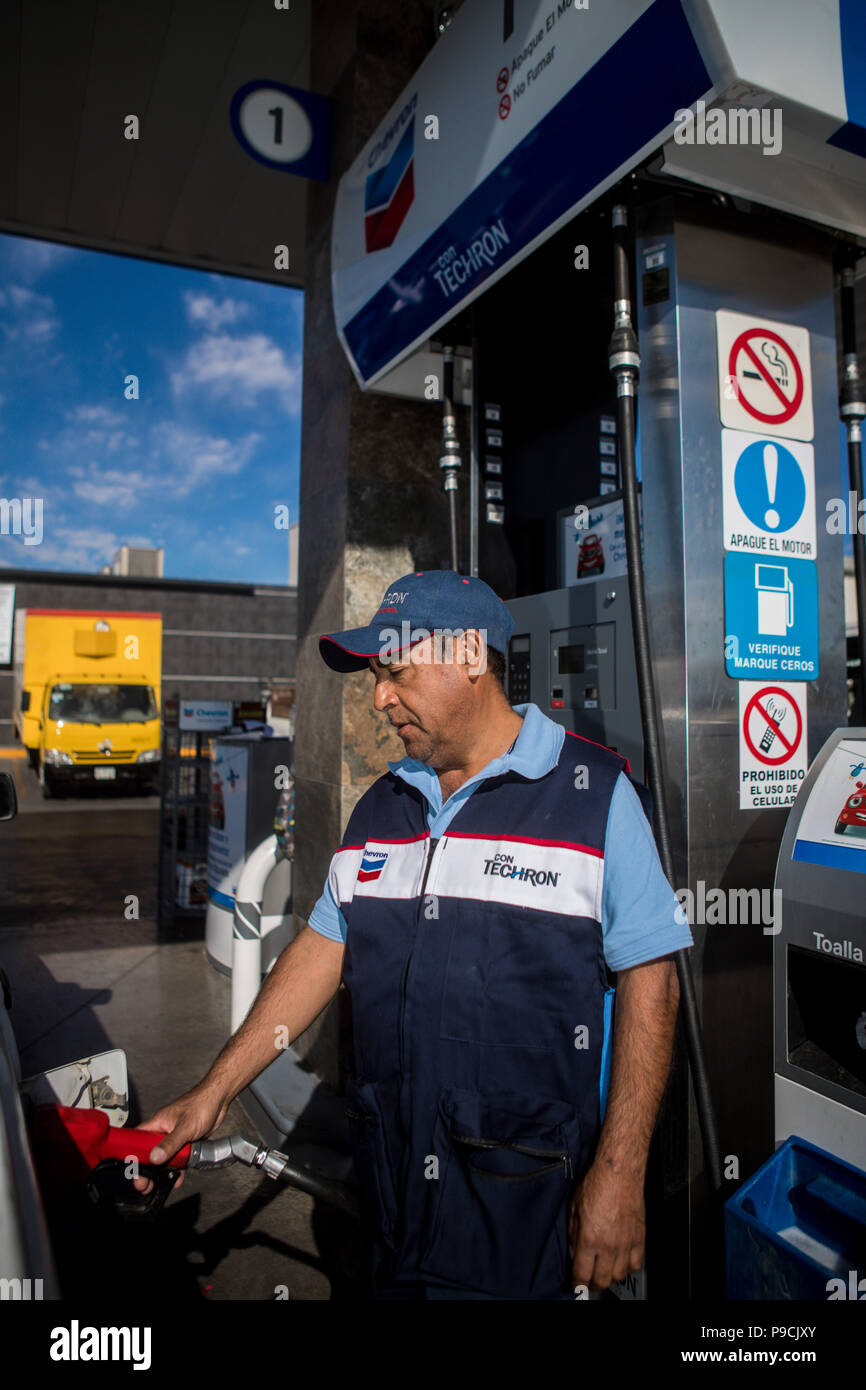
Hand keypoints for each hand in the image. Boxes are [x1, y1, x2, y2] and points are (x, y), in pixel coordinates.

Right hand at [132, 1082, 229, 1194]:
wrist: (219, 1100)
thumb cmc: (201, 1104)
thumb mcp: (185, 1127)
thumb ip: (170, 1143)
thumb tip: (156, 1157)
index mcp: (157, 1123)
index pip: (138, 1140)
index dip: (133, 1156)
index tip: (134, 1170)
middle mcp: (163, 1131)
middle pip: (149, 1153)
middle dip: (147, 1170)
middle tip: (145, 1184)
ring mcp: (174, 1137)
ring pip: (164, 1158)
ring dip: (163, 1171)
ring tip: (159, 1185)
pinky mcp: (185, 1142)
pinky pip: (178, 1159)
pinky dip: (178, 1169)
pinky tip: (178, 1178)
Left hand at [568, 1161, 644, 1291]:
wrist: (619, 1173)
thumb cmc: (596, 1184)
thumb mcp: (574, 1208)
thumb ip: (573, 1234)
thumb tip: (574, 1251)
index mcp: (589, 1239)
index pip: (582, 1274)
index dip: (576, 1284)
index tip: (575, 1285)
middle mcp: (608, 1246)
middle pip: (602, 1280)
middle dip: (593, 1284)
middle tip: (589, 1281)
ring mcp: (626, 1244)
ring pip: (620, 1275)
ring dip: (611, 1277)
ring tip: (605, 1271)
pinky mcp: (639, 1238)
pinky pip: (636, 1264)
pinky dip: (629, 1268)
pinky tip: (622, 1262)